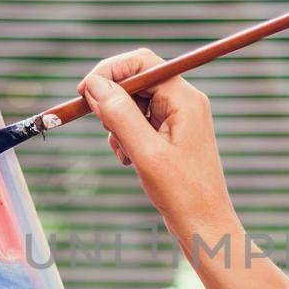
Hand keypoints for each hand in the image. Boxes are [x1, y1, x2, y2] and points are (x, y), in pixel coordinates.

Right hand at [78, 49, 237, 242]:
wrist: (205, 225)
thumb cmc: (183, 193)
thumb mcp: (146, 153)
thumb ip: (120, 115)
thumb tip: (94, 84)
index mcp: (184, 99)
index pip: (142, 63)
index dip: (109, 71)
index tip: (84, 92)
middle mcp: (184, 102)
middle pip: (136, 81)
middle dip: (113, 102)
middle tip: (104, 128)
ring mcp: (178, 119)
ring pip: (134, 103)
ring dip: (118, 124)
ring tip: (125, 153)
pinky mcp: (171, 135)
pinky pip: (139, 123)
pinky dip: (125, 137)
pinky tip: (130, 160)